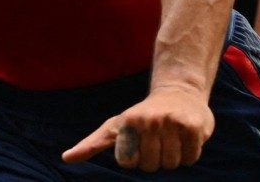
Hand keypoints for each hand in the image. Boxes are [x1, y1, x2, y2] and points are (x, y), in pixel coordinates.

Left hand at [62, 86, 213, 171]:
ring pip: (171, 164)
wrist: (178, 92)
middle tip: (156, 139)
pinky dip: (188, 154)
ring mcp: (172, 123)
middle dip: (153, 158)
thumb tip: (65, 158)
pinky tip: (184, 137)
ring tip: (170, 137)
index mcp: (128, 122)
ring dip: (172, 157)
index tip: (135, 143)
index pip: (127, 163)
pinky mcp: (193, 127)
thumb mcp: (114, 127)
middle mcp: (149, 120)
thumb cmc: (141, 116)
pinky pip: (190, 159)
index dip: (133, 158)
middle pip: (150, 166)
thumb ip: (91, 144)